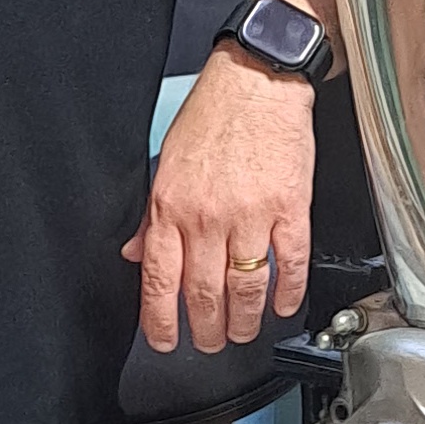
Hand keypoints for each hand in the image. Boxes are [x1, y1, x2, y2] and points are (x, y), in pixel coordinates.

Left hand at [129, 45, 314, 352]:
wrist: (258, 80)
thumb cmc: (214, 115)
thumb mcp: (166, 163)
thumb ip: (152, 215)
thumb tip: (135, 252)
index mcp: (172, 206)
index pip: (159, 280)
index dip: (161, 320)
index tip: (165, 341)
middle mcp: (208, 216)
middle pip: (203, 293)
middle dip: (206, 330)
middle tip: (211, 343)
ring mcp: (250, 215)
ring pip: (245, 288)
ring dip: (245, 321)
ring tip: (245, 332)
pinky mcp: (289, 208)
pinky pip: (288, 264)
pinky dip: (287, 292)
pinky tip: (282, 306)